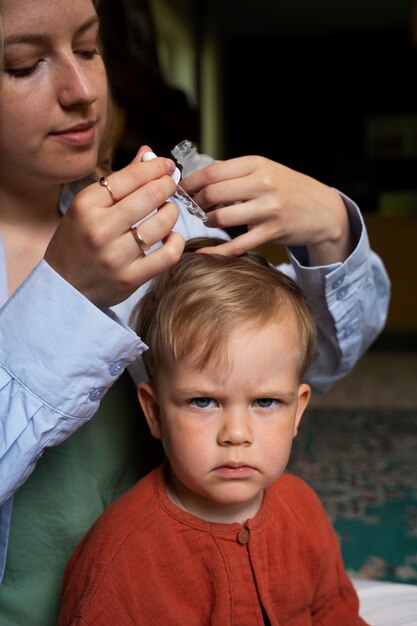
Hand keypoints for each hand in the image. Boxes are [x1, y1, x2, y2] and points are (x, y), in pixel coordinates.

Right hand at [44, 147, 184, 307]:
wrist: (64, 286)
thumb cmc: (78, 241)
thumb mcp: (88, 207)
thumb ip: (120, 181)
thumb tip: (149, 153)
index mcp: (86, 206)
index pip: (131, 177)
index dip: (155, 167)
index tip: (166, 165)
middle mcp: (100, 230)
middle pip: (150, 196)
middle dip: (167, 186)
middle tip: (170, 185)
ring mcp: (115, 256)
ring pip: (162, 224)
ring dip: (172, 212)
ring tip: (167, 211)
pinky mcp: (130, 278)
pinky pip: (168, 255)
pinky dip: (176, 242)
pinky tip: (170, 236)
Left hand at [180, 155, 352, 264]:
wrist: (322, 210)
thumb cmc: (288, 189)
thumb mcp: (264, 170)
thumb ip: (234, 172)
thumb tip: (198, 175)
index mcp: (257, 164)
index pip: (212, 172)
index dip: (191, 183)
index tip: (180, 190)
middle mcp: (262, 184)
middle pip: (212, 194)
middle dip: (196, 203)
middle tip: (193, 208)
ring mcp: (268, 209)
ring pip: (221, 218)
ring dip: (207, 222)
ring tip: (208, 220)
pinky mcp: (271, 232)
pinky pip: (237, 245)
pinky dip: (217, 252)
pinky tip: (204, 254)